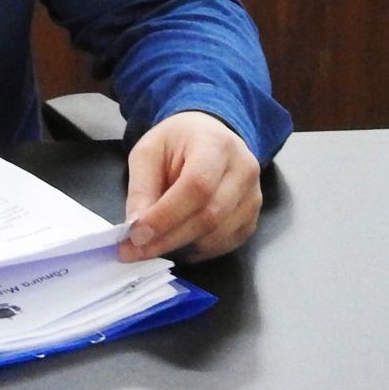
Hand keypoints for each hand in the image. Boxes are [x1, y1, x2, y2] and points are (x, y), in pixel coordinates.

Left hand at [121, 112, 262, 263]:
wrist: (208, 137)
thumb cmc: (176, 144)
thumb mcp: (147, 154)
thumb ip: (141, 189)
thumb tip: (136, 228)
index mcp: (215, 144)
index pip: (197, 186)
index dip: (166, 215)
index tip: (136, 235)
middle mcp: (243, 169)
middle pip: (210, 216)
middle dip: (168, 238)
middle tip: (136, 251)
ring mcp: (253, 196)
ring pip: (217, 236)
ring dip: (181, 246)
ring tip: (154, 243)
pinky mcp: (252, 217)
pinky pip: (225, 244)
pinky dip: (197, 250)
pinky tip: (179, 241)